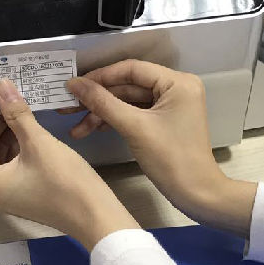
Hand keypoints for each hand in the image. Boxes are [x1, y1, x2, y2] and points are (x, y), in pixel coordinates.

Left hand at [0, 79, 138, 250]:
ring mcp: (4, 192)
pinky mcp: (20, 191)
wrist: (95, 215)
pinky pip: (8, 162)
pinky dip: (14, 143)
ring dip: (3, 131)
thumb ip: (17, 113)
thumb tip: (2, 86)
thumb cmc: (65, 181)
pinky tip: (28, 128)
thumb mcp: (39, 142)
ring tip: (19, 110)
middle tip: (9, 100)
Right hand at [65, 60, 256, 236]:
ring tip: (75, 128)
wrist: (196, 194)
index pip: (131, 70)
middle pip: (128, 85)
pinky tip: (90, 130)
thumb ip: (102, 103)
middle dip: (97, 99)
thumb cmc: (171, 159)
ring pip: (128, 101)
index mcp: (177, 82)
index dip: (100, 77)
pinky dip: (114, 121)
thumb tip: (74, 84)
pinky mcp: (164, 121)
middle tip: (67, 108)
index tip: (73, 87)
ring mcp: (171, 105)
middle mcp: (176, 88)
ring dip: (102, 113)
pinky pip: (135, 113)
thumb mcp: (134, 127)